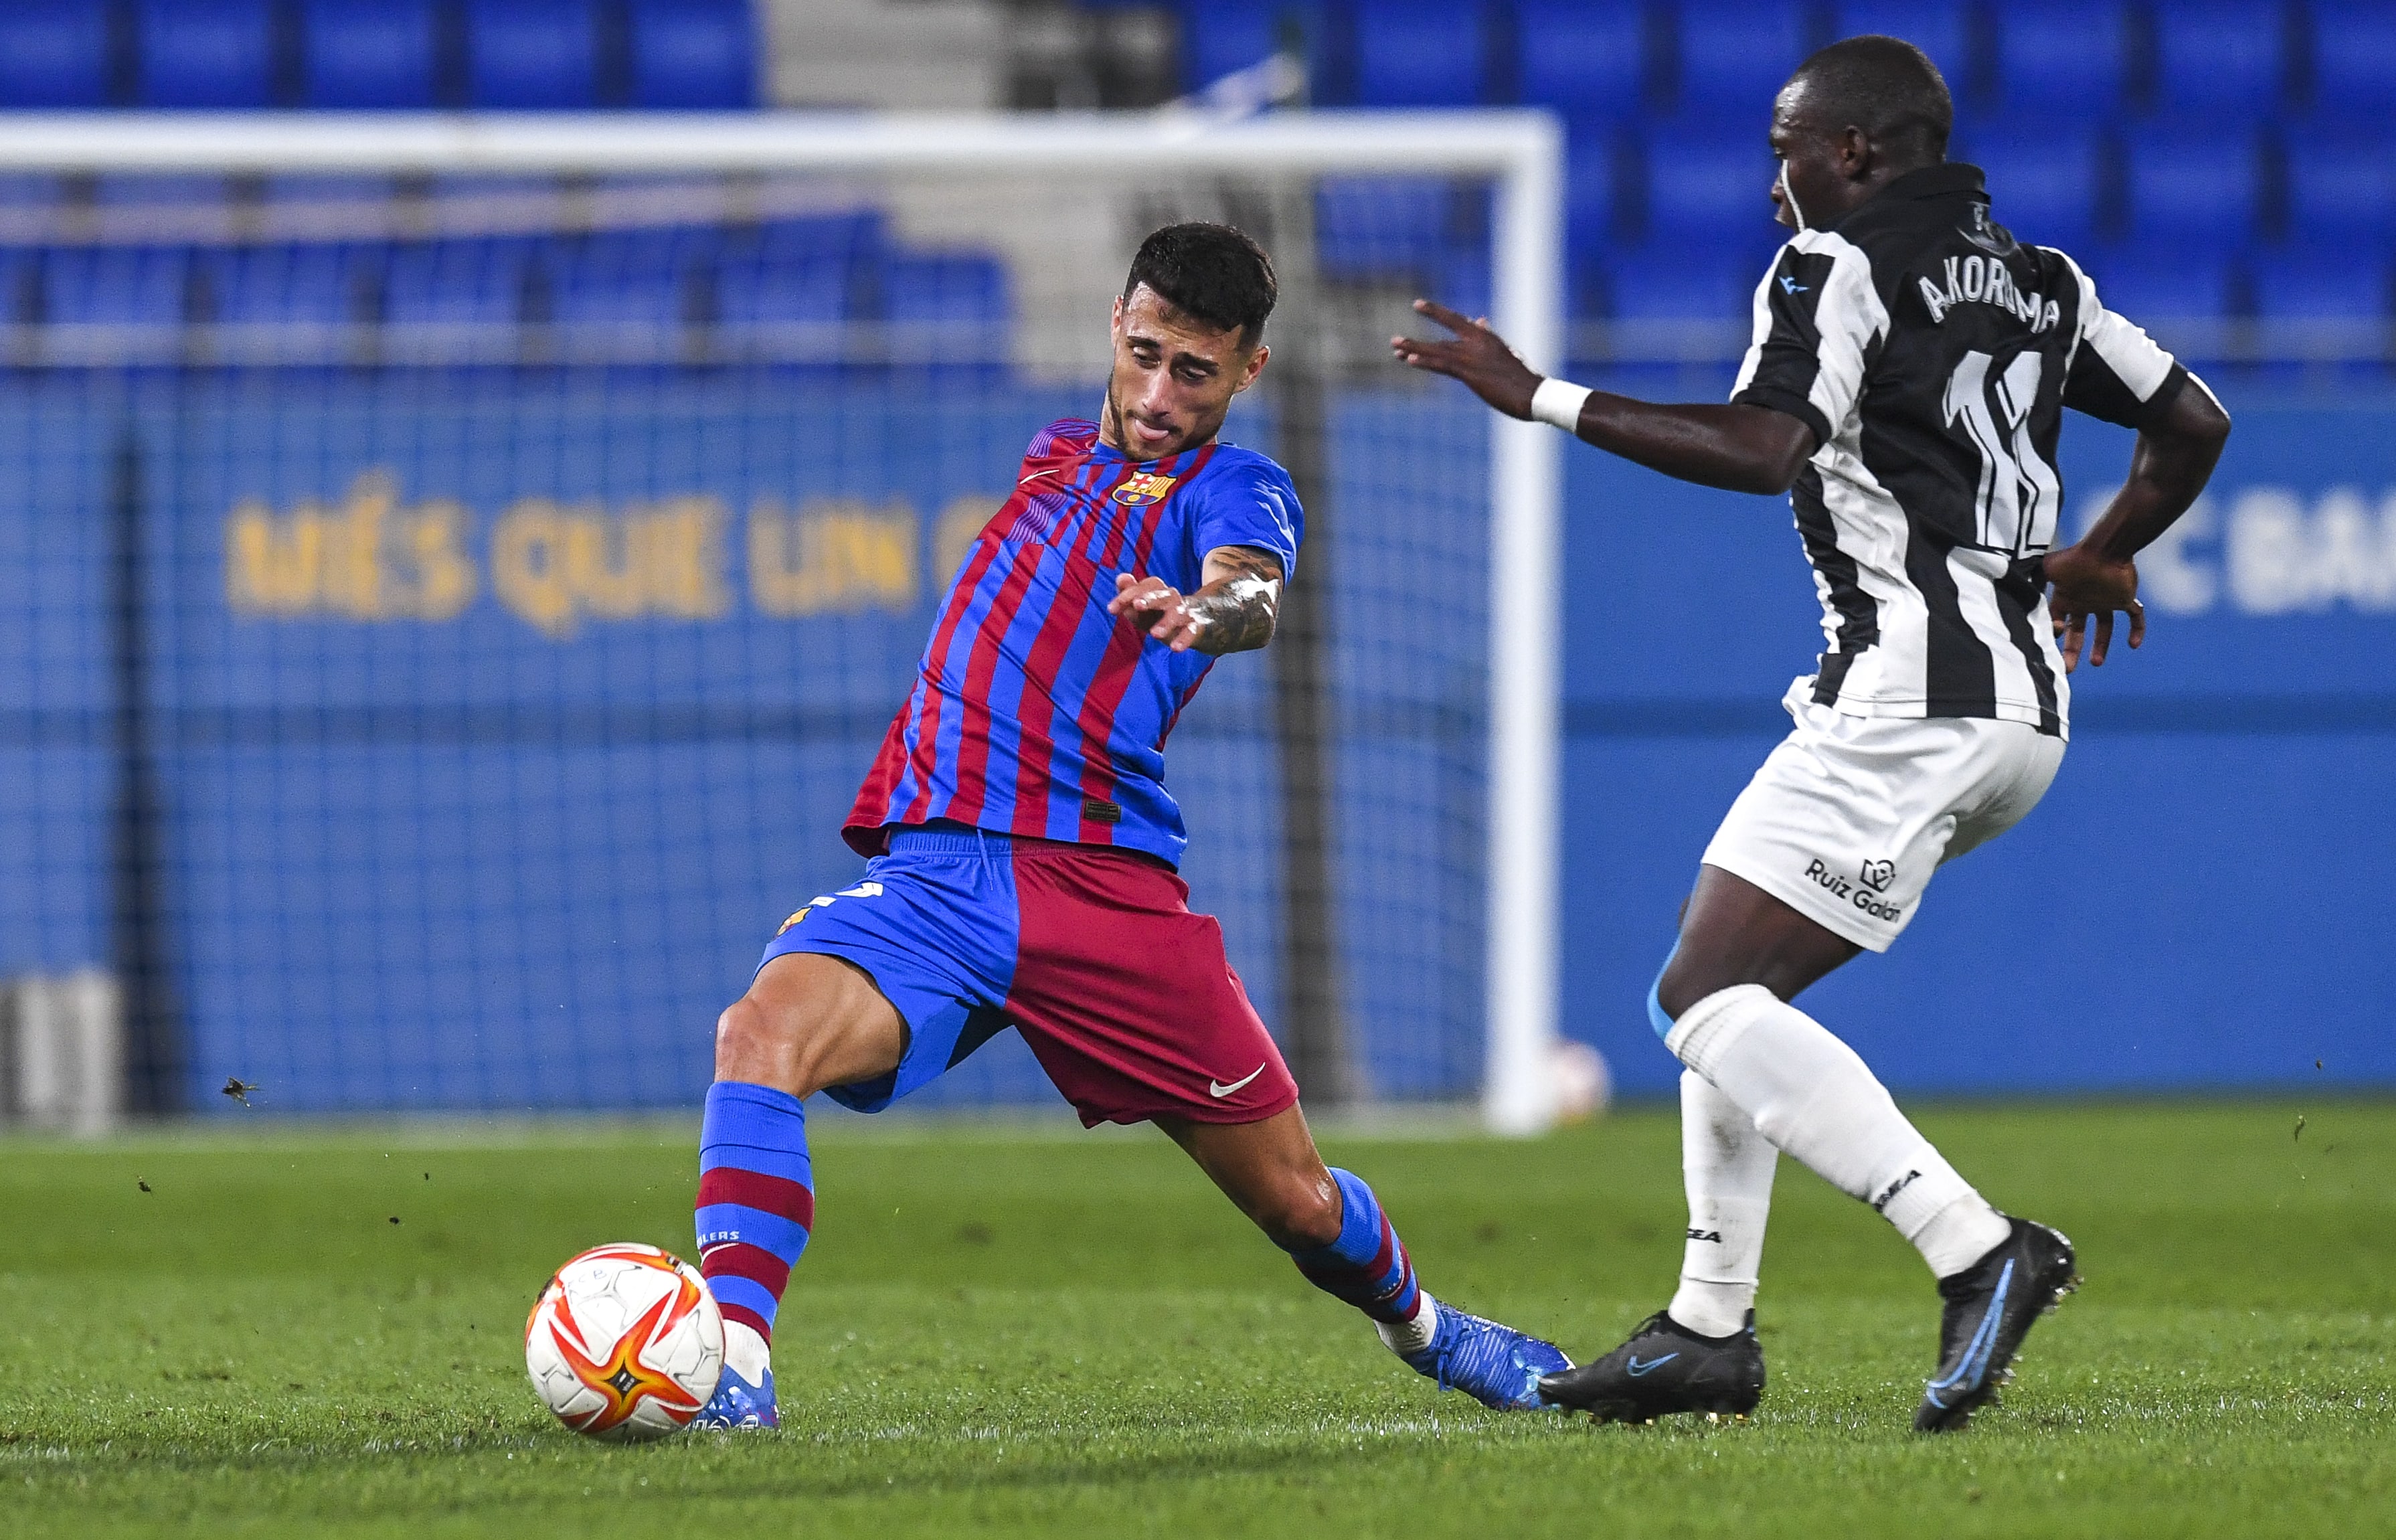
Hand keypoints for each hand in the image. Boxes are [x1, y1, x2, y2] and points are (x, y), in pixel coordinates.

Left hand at [1107, 572, 1207, 650]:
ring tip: (1155, 634)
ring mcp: (1185, 612)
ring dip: (1167, 622)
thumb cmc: (1162, 615)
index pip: (1145, 587)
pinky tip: (1175, 648)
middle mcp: (1172, 599)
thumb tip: (1121, 578)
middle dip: (1150, 599)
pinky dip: (1184, 639)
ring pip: (1177, 613)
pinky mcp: (1196, 627)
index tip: (1111, 609)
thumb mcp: (1144, 608)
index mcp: (1158, 591)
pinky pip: (1191, 631)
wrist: (1200, 621)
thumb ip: (1129, 597)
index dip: (1128, 594)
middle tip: (1137, 605)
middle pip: (1162, 594)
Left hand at [1391, 299, 1542, 418]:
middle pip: (1440, 341)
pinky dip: (1426, 361)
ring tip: (1395, 348)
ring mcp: (1472, 356)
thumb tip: (1479, 320)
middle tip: (1394, 341)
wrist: (1534, 394)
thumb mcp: (1506, 352)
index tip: (1417, 305)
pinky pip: (1443, 365)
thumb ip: (1488, 336)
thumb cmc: (1524, 377)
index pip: (1456, 320)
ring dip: (1414, 350)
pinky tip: (1410, 360)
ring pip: (1437, 351)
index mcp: (1486, 337)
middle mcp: (1477, 342)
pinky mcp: (1470, 372)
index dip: (1436, 312)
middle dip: (1416, 343)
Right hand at [2043, 542, 2145, 672]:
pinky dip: (2137, 629)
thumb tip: (2012, 584)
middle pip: (2077, 631)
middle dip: (2071, 650)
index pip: (2058, 622)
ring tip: (2096, 663)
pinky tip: (2134, 644)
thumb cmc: (2074, 558)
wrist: (2104, 549)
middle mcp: (2085, 602)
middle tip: (2067, 668)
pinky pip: (2136, 616)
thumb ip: (2031, 579)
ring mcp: (2106, 601)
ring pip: (2105, 628)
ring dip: (2101, 646)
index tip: (2052, 640)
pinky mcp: (2125, 598)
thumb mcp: (2047, 569)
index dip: (2054, 634)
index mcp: (2066, 598)